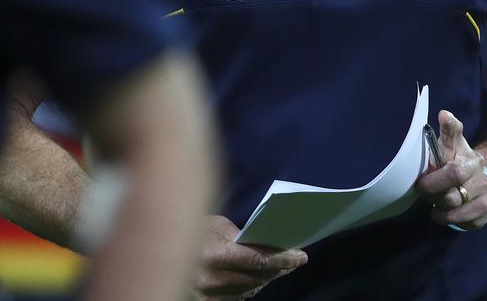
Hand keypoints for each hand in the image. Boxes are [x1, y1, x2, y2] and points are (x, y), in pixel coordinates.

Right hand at [190, 215, 307, 299]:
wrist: (155, 248)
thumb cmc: (187, 228)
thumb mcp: (212, 224)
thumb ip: (236, 236)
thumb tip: (261, 244)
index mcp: (215, 255)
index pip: (259, 260)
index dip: (283, 258)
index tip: (302, 255)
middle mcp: (212, 280)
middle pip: (257, 277)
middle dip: (279, 268)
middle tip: (295, 260)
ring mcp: (207, 297)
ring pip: (249, 290)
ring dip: (267, 279)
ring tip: (281, 267)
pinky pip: (235, 298)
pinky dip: (249, 287)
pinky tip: (258, 277)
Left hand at [415, 110, 486, 230]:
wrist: (483, 178)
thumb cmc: (459, 158)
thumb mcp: (454, 141)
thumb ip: (449, 128)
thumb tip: (443, 113)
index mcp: (473, 162)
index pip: (455, 172)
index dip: (434, 180)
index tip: (419, 182)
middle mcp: (481, 182)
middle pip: (452, 196)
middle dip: (433, 195)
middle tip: (422, 191)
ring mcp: (484, 200)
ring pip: (456, 213)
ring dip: (439, 211)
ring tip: (432, 204)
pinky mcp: (483, 217)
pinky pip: (463, 224)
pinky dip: (449, 220)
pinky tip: (443, 212)